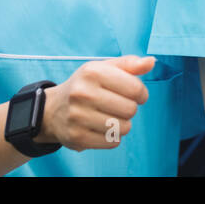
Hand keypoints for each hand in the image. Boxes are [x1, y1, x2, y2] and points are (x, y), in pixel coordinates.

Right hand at [38, 54, 153, 150]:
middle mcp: (83, 93)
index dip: (141, 93)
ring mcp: (78, 116)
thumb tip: (151, 61)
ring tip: (109, 116)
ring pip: (124, 128)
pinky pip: (113, 142)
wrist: (53, 110)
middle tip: (117, 105)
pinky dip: (112, 137)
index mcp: (92, 71)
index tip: (135, 94)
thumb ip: (129, 64)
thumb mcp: (103, 68)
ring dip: (122, 124)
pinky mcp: (77, 137)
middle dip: (129, 108)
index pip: (136, 88)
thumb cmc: (85, 86)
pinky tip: (101, 128)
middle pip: (131, 109)